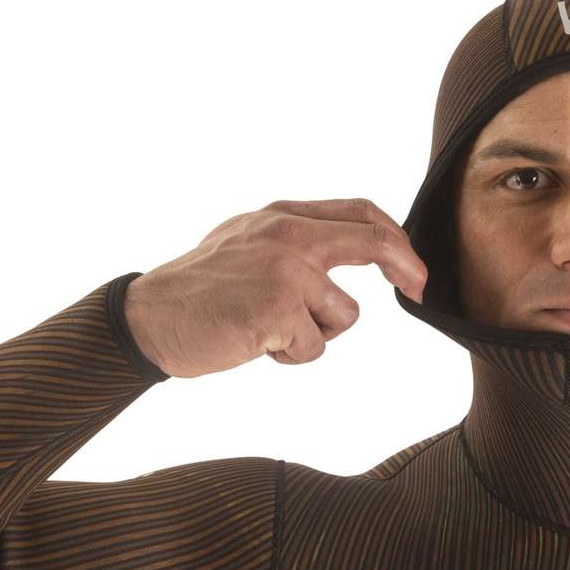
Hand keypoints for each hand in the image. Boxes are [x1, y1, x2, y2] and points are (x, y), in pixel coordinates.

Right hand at [123, 198, 428, 376]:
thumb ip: (293, 240)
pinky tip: (255, 345)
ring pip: (344, 314)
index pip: (357, 212)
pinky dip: (290, 357)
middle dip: (407, 266)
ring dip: (315, 335)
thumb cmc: (199, 290)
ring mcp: (284, 270)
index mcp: (280, 215)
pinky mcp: (278, 310)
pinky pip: (314, 347)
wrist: (149, 318)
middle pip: (372, 242)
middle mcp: (286, 234)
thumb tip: (346, 247)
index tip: (411, 264)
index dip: (395, 236)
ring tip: (270, 332)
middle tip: (420, 288)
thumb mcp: (245, 242)